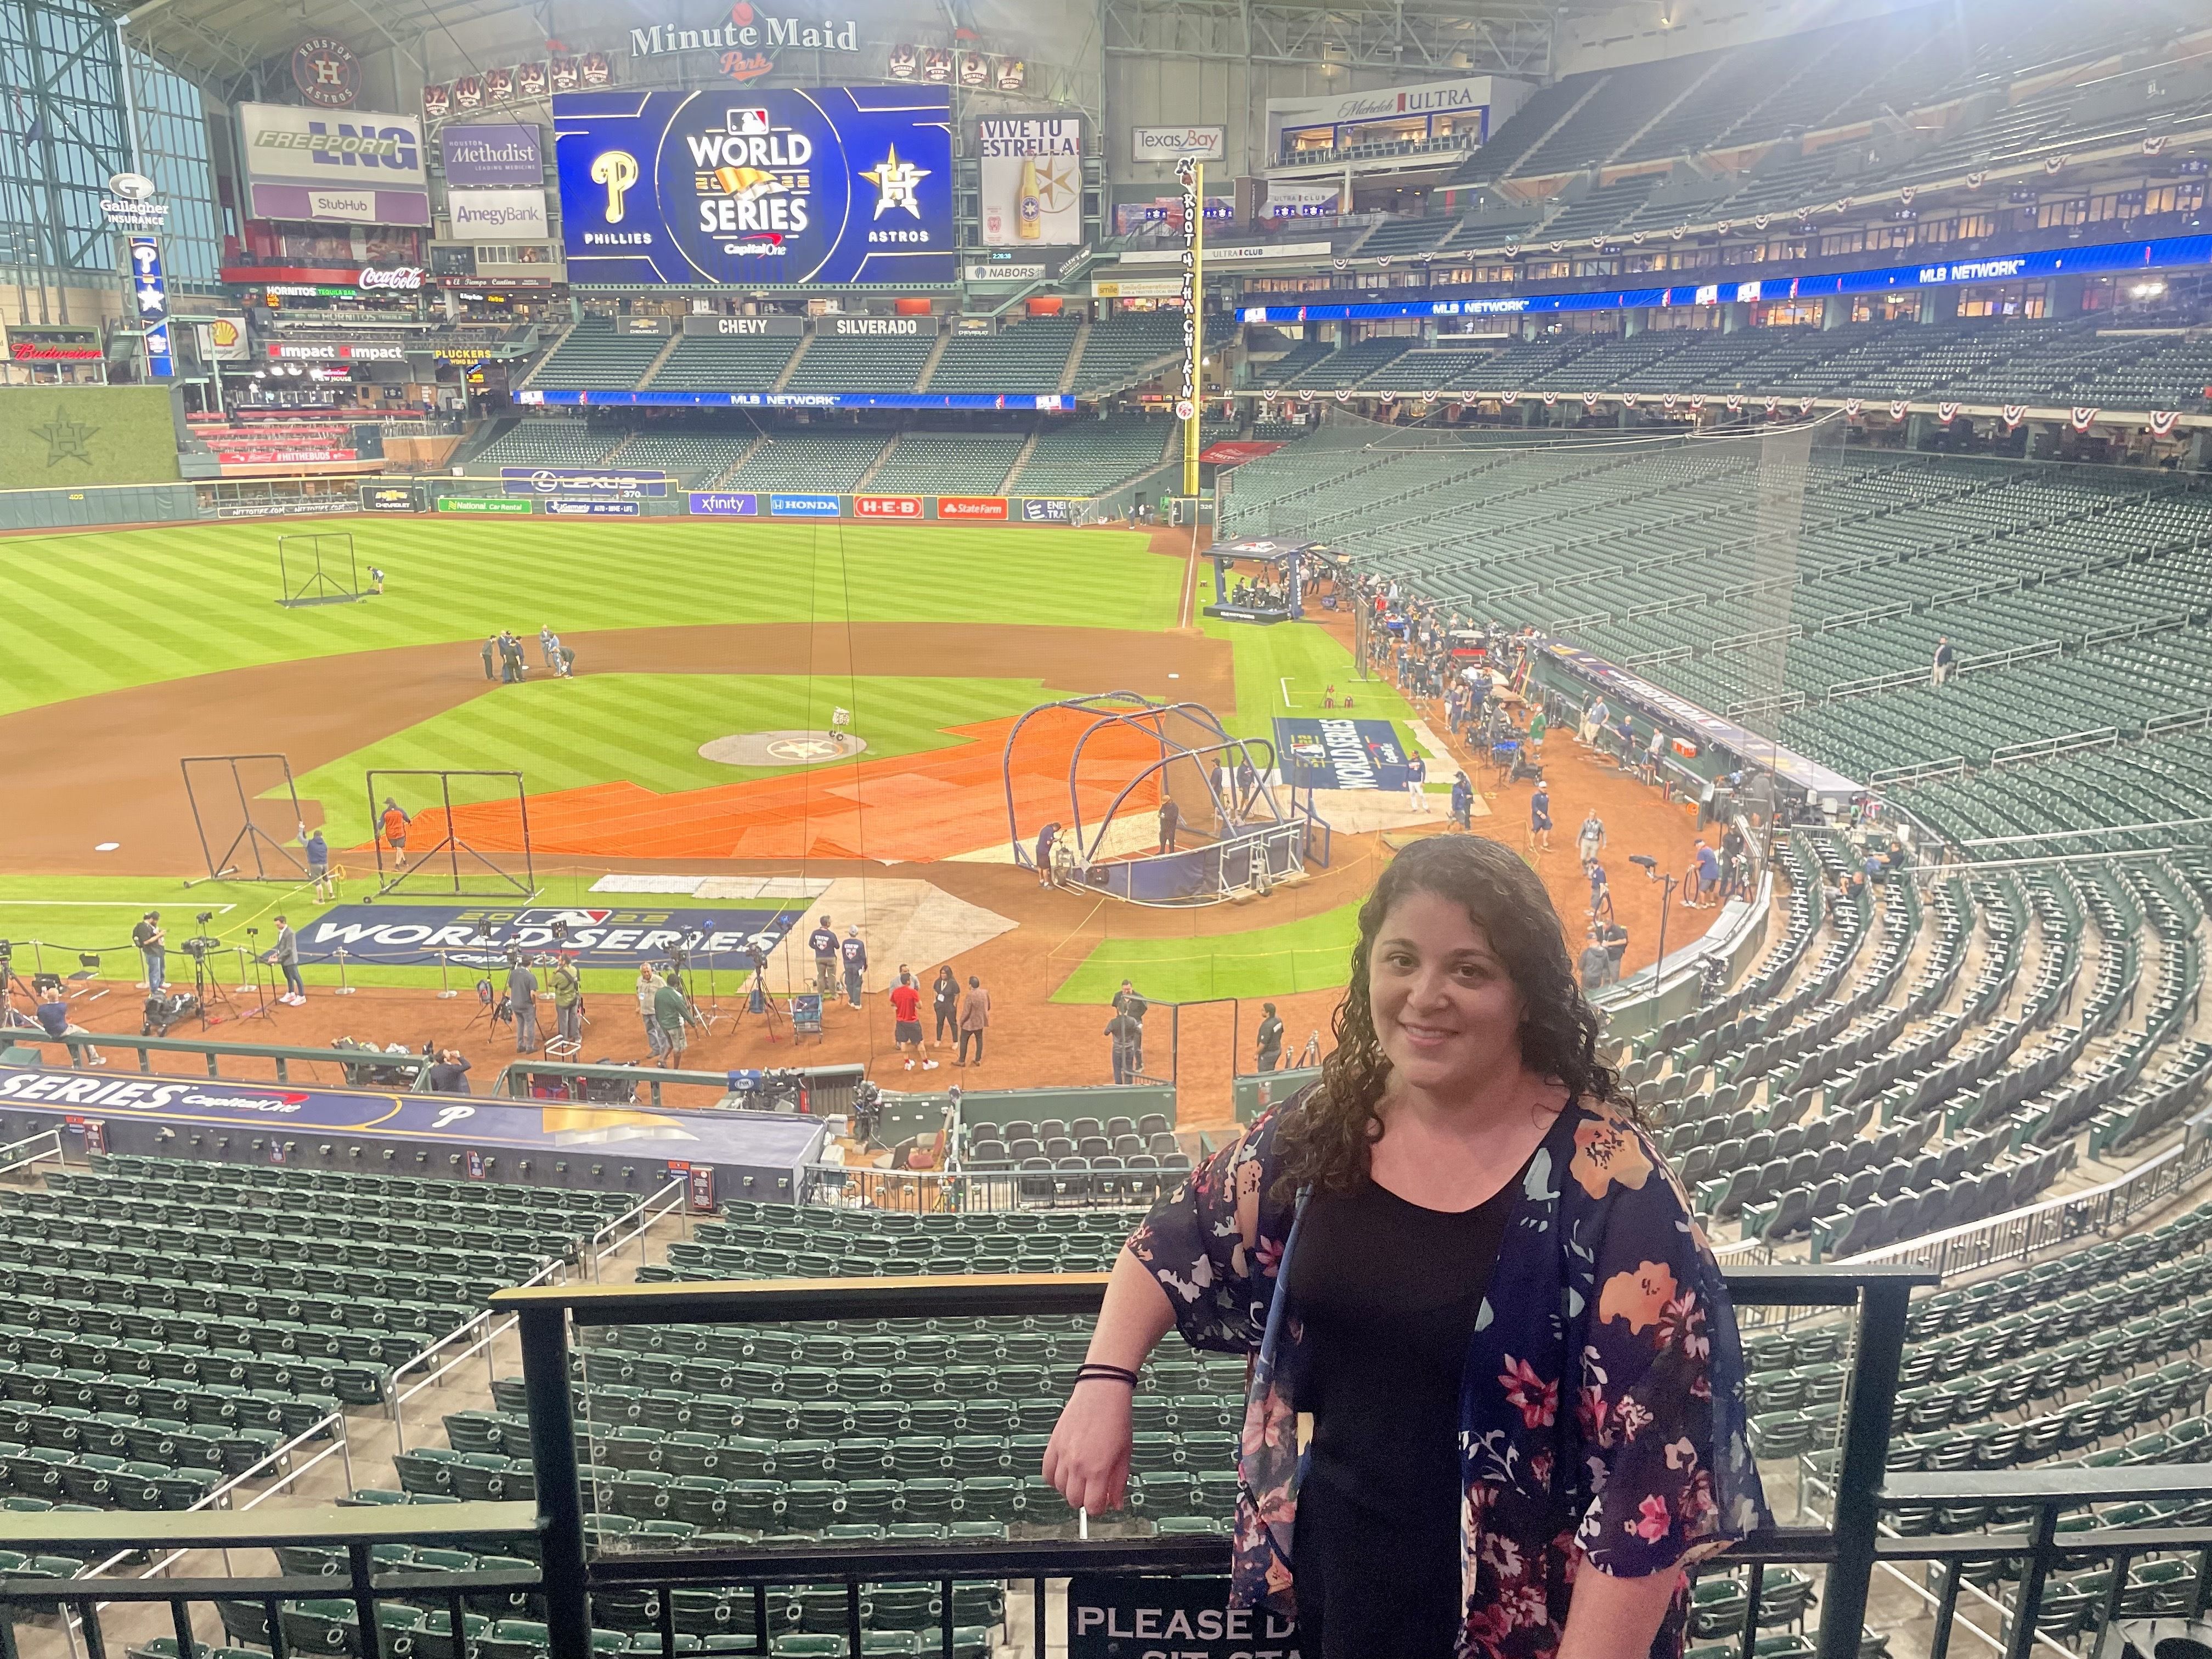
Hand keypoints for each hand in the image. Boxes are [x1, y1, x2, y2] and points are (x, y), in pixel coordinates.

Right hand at [1042, 1381, 1134, 1517]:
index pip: (1092, 1506)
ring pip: (1059, 1488)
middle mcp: (1078, 1465)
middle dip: (1085, 1499)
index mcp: (1098, 1469)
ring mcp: (1063, 1455)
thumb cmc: (1117, 1419)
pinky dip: (1054, 1477)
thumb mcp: (1125, 1454)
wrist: (1102, 1391)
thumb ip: (1119, 1483)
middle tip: (1093, 1488)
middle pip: (1074, 1500)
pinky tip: (1064, 1472)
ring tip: (1081, 1478)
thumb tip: (1116, 1504)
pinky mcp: (1053, 1444)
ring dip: (1070, 1488)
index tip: (1102, 1501)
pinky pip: (1046, 1472)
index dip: (1099, 1507)